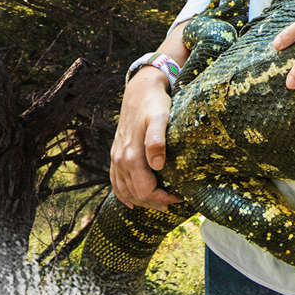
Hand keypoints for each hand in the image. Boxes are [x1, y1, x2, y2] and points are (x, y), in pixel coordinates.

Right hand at [109, 69, 182, 210]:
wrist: (139, 91)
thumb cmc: (154, 104)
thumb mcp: (160, 118)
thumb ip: (157, 140)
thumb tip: (158, 166)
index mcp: (131, 156)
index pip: (145, 190)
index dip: (162, 198)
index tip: (179, 197)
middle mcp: (120, 160)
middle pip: (135, 194)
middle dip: (154, 202)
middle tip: (174, 202)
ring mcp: (115, 158)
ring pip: (124, 191)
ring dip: (141, 201)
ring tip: (160, 203)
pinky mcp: (115, 154)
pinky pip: (115, 182)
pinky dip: (123, 195)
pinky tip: (132, 202)